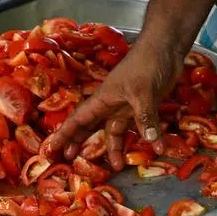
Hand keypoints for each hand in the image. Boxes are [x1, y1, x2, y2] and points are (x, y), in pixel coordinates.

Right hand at [47, 38, 182, 170]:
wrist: (165, 49)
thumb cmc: (145, 64)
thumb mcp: (142, 91)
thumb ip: (145, 117)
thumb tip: (151, 142)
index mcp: (102, 99)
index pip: (78, 119)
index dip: (64, 134)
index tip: (51, 148)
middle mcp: (111, 104)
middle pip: (90, 127)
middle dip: (80, 142)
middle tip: (70, 159)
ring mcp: (127, 106)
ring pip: (115, 131)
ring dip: (115, 148)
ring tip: (117, 166)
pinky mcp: (143, 107)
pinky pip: (140, 127)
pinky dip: (147, 138)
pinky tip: (157, 148)